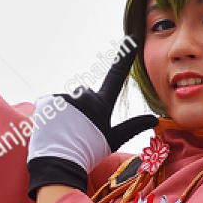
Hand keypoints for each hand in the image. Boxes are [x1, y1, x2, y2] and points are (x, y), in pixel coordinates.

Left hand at [26, 40, 157, 198]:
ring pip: (67, 101)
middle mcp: (84, 96)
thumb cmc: (88, 153)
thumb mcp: (113, 140)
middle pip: (84, 95)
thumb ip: (133, 126)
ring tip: (64, 132)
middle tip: (78, 130)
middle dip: (82, 107)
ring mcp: (65, 98)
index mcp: (101, 105)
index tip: (131, 39)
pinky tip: (52, 129)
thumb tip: (155, 119)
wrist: (58, 163)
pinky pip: (51, 104)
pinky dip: (51, 114)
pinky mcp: (48, 101)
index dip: (124, 57)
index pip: (116, 76)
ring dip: (66, 112)